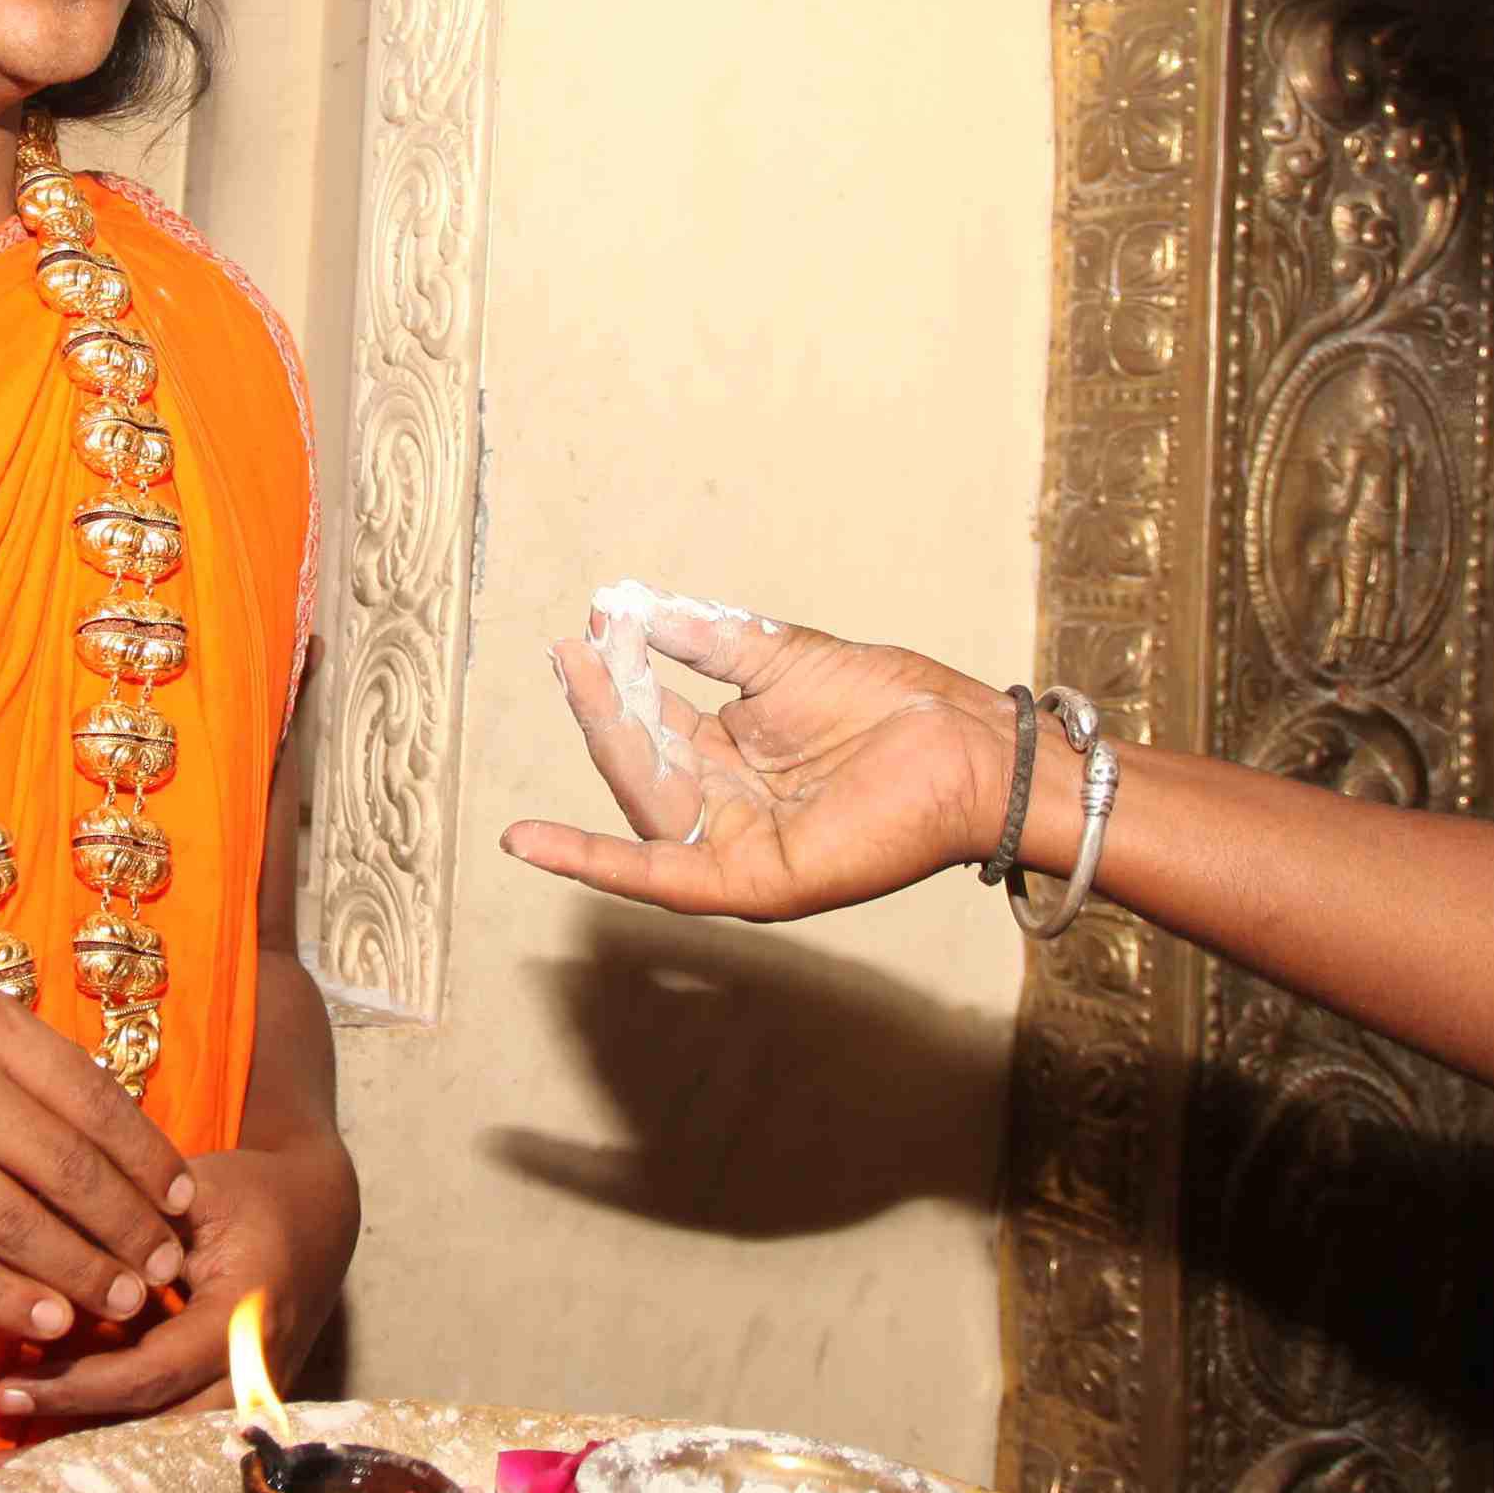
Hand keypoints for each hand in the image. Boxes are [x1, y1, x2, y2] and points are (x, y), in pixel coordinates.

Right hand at [0, 951, 199, 1349]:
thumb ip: (15, 1049)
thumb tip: (99, 1114)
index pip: (94, 1101)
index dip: (147, 1160)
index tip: (181, 1201)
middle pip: (68, 1171)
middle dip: (128, 1228)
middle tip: (165, 1268)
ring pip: (19, 1224)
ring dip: (82, 1273)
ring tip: (123, 1304)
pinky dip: (5, 1297)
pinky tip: (46, 1321)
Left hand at [0, 1128, 353, 1428]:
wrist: (320, 1218)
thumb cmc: (252, 1194)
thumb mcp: (195, 1191)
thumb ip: (128, 1221)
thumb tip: (37, 1245)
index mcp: (244, 1316)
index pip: (153, 1372)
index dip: (78, 1386)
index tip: (8, 1387)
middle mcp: (254, 1371)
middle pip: (159, 1429)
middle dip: (77, 1439)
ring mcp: (252, 1397)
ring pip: (166, 1443)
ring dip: (93, 1451)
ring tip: (15, 1462)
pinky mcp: (237, 1403)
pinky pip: (175, 1431)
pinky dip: (115, 1436)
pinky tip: (55, 1444)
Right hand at [497, 602, 1005, 924]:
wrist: (965, 743)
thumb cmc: (890, 703)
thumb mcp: (777, 659)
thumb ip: (702, 640)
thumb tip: (626, 608)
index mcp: (732, 760)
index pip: (651, 724)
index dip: (616, 680)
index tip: (586, 628)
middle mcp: (726, 809)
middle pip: (639, 763)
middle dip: (603, 708)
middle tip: (574, 650)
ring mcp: (736, 849)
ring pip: (644, 805)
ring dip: (607, 743)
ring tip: (583, 677)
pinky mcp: (751, 884)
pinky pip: (658, 878)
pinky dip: (591, 863)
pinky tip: (529, 842)